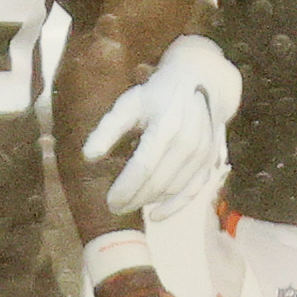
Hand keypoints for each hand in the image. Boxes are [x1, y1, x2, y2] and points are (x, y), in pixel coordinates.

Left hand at [85, 34, 239, 212]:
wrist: (202, 80)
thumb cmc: (158, 93)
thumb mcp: (130, 103)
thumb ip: (108, 129)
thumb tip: (87, 157)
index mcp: (165, 127)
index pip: (142, 168)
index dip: (125, 188)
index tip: (109, 201)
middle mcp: (187, 143)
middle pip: (157, 182)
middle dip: (134, 198)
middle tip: (114, 208)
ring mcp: (202, 154)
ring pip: (172, 188)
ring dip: (150, 200)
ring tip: (130, 204)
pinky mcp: (210, 160)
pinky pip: (193, 190)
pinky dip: (175, 206)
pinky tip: (157, 215)